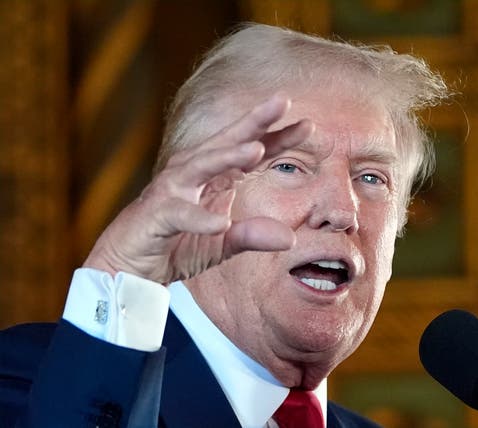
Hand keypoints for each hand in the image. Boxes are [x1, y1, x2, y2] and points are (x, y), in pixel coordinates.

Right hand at [83, 94, 313, 283]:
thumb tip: (289, 238)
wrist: (129, 267)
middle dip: (254, 122)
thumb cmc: (175, 245)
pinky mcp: (155, 216)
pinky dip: (199, 218)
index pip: (249, 152)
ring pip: (200, 167)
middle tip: (283, 100)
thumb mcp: (221, 243)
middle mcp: (192, 175)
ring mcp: (171, 191)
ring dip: (227, 157)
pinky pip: (179, 215)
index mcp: (213, 177)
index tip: (309, 125)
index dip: (278, 137)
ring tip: (257, 150)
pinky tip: (220, 223)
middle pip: (226, 143)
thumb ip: (252, 236)